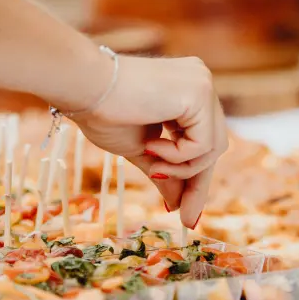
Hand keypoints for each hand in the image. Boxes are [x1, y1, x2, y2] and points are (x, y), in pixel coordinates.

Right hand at [72, 55, 227, 228]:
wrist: (85, 88)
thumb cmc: (103, 113)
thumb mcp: (140, 150)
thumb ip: (163, 171)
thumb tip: (176, 203)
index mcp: (186, 93)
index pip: (200, 142)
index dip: (194, 179)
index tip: (187, 216)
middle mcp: (200, 83)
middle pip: (213, 146)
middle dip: (195, 183)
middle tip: (182, 215)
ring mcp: (202, 85)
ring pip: (213, 148)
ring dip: (182, 169)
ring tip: (153, 167)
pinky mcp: (199, 93)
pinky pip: (204, 143)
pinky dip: (179, 156)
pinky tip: (151, 146)